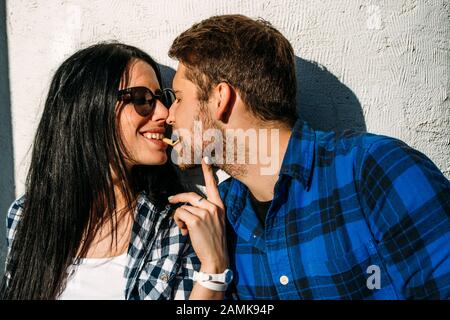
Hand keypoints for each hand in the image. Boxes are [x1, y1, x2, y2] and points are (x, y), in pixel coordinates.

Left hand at [168, 157, 227, 272]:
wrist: (216, 257)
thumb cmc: (213, 240)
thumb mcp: (215, 222)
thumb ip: (206, 211)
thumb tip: (187, 207)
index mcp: (219, 206)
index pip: (213, 185)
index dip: (208, 171)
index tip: (206, 158)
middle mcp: (213, 207)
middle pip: (190, 195)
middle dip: (178, 198)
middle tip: (171, 200)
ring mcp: (205, 213)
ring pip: (182, 207)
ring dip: (179, 218)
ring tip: (185, 229)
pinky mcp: (195, 220)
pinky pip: (179, 214)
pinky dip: (177, 222)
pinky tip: (184, 232)